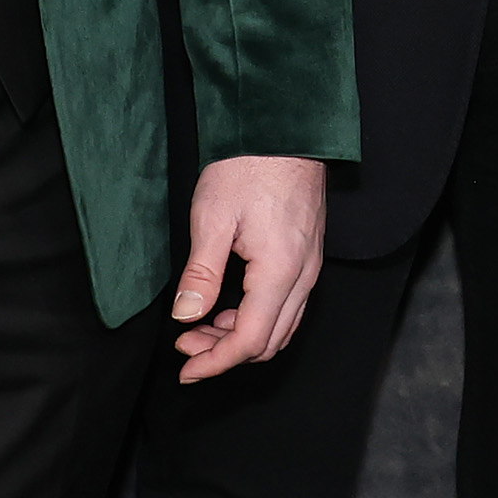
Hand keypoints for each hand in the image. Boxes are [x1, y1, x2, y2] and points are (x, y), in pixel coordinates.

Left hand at [169, 154, 326, 382]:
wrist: (283, 129)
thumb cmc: (248, 166)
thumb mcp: (212, 218)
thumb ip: (202, 273)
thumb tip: (187, 316)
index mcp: (280, 270)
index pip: (251, 339)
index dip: (216, 362)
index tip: (186, 368)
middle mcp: (304, 275)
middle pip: (270, 341)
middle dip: (227, 353)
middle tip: (187, 345)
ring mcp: (311, 265)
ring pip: (282, 326)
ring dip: (243, 338)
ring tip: (202, 326)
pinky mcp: (309, 254)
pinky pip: (289, 305)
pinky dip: (259, 318)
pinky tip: (230, 306)